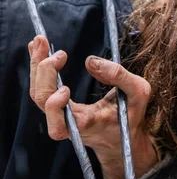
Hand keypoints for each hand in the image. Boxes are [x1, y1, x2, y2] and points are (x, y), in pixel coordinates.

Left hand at [29, 35, 157, 178]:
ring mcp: (60, 115)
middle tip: (52, 48)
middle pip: (42, 101)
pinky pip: (40, 89)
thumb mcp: (138, 94)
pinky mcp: (58, 106)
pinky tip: (38, 49)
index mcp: (88, 125)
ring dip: (36, 66)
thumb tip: (90, 61)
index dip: (55, 106)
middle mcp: (69, 122)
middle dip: (42, 72)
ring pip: (37, 94)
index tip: (65, 88)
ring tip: (40, 42)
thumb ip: (120, 76)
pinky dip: (37, 67)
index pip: (60, 125)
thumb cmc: (130, 116)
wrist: (120, 137)